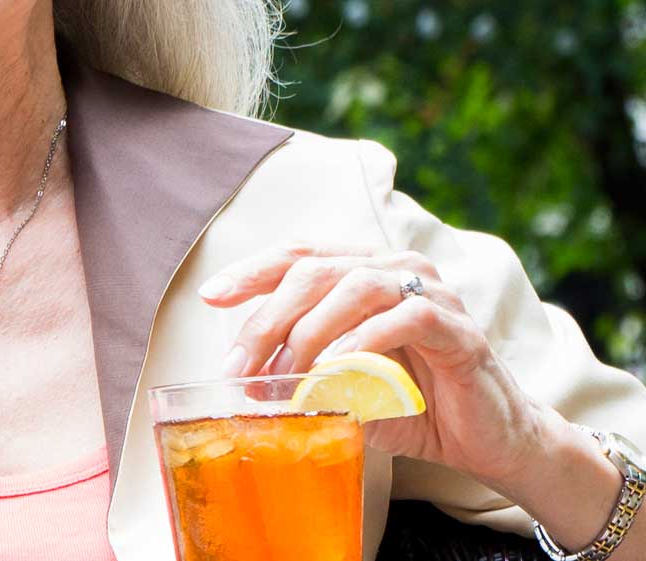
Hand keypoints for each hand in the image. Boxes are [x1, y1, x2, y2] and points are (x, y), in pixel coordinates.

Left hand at [196, 240, 543, 483]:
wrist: (486, 440)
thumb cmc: (410, 405)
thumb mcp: (344, 385)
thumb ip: (303, 372)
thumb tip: (246, 379)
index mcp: (365, 272)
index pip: (300, 255)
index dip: (253, 271)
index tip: (211, 295)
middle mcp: (397, 269)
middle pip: (315, 270)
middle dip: (267, 318)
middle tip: (240, 367)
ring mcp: (432, 294)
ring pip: (356, 286)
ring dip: (308, 332)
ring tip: (283, 376)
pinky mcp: (459, 329)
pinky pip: (406, 318)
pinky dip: (362, 342)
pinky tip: (334, 370)